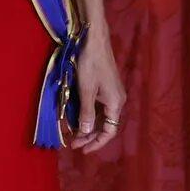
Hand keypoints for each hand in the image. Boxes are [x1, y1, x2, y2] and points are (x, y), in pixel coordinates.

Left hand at [70, 34, 125, 153]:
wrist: (94, 40)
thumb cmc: (90, 64)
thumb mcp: (86, 90)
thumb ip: (86, 113)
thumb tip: (86, 133)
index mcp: (115, 103)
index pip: (109, 131)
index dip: (96, 143)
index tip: (81, 150)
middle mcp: (117, 101)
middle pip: (105, 125)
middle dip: (89, 136)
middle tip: (72, 143)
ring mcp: (112, 94)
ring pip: (101, 117)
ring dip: (88, 126)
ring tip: (73, 132)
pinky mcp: (106, 87)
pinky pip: (99, 107)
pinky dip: (88, 115)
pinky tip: (77, 117)